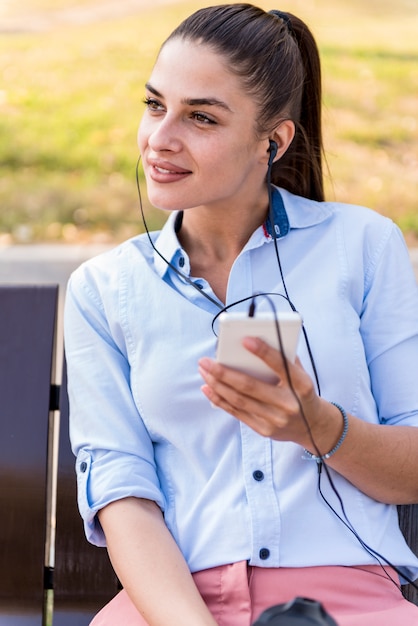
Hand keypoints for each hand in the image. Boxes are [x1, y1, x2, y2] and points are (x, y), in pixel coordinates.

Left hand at [199, 336, 322, 446]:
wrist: (315, 428)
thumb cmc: (302, 393)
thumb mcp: (302, 374)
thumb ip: (284, 359)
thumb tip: (257, 341)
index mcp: (301, 385)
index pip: (280, 365)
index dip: (262, 352)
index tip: (244, 339)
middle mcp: (288, 403)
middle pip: (249, 386)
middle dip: (223, 372)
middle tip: (206, 360)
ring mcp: (275, 419)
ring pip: (238, 400)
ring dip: (217, 385)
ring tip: (203, 371)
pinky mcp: (263, 430)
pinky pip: (236, 413)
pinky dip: (219, 399)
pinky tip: (208, 388)